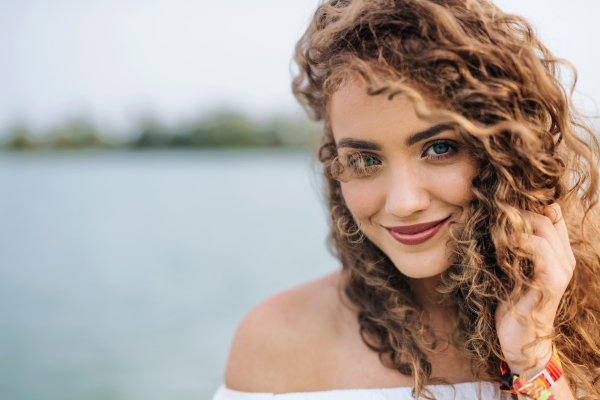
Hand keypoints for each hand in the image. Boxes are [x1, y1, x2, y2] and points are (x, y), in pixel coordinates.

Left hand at [495, 203, 575, 376]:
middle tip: (493, 215)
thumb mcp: (511, 268)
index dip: (529, 206)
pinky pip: (539, 247)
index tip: (501, 208)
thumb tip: (499, 218)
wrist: (518, 339)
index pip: (553, 214)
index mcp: (558, 254)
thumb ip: (514, 246)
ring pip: (543, 226)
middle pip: (547, 215)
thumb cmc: (510, 302)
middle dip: (517, 211)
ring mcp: (562, 269)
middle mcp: (565, 259)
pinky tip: (501, 245)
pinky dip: (517, 240)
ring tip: (495, 229)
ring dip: (515, 223)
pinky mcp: (553, 281)